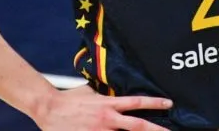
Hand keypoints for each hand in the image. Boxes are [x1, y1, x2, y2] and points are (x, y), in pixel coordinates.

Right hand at [31, 85, 173, 130]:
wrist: (49, 108)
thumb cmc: (70, 99)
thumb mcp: (92, 92)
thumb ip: (106, 94)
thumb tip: (116, 90)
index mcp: (109, 104)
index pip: (137, 102)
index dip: (155, 103)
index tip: (169, 103)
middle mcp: (107, 119)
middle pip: (137, 126)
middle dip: (156, 130)